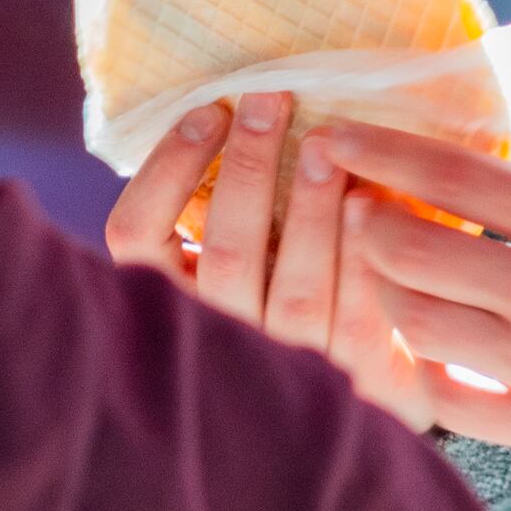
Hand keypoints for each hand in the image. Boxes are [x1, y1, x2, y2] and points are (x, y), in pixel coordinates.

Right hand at [97, 95, 437, 429]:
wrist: (348, 413)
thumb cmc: (282, 299)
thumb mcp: (237, 259)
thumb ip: (224, 209)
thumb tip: (227, 107)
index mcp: (165, 308)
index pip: (136, 237)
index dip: (167, 169)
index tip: (209, 110)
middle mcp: (218, 349)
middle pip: (225, 254)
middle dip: (248, 167)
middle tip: (271, 98)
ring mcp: (286, 376)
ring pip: (294, 290)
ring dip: (310, 208)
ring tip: (325, 142)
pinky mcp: (355, 393)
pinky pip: (358, 321)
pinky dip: (365, 259)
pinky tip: (374, 202)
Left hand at [316, 120, 510, 506]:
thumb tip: (503, 123)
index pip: (454, 172)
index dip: (381, 151)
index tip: (340, 137)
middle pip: (410, 246)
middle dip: (365, 222)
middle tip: (361, 211)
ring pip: (414, 319)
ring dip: (383, 290)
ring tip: (388, 275)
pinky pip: (443, 396)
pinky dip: (419, 366)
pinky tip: (422, 347)